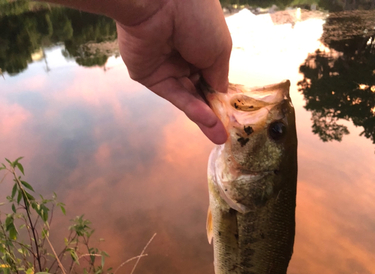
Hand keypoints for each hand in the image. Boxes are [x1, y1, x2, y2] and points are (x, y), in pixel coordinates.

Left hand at [116, 0, 231, 143]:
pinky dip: (190, 107)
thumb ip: (219, 76)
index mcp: (202, 43)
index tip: (231, 116)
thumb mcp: (219, 49)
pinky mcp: (149, 76)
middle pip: (200, 90)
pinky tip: (207, 119)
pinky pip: (173, 94)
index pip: (213, 76)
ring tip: (219, 136)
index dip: (221, 97)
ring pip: (188, 96)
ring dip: (204, 117)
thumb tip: (220, 95)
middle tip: (225, 135)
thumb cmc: (197, 17)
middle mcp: (184, 56)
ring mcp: (166, 66)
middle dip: (214, 113)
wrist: (159, 3)